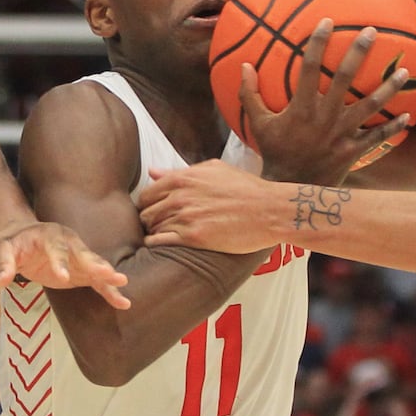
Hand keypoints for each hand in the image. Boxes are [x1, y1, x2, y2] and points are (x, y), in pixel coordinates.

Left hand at [0, 220, 130, 308]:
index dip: (59, 262)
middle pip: (83, 253)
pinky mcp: (81, 271)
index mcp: (49, 234)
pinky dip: (109, 290)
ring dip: (108, 276)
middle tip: (108, 274)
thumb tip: (2, 280)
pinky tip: (122, 302)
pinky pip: (97, 281)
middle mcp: (69, 242)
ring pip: (95, 266)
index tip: (63, 277)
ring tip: (122, 284)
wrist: (22, 236)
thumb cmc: (12, 243)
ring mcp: (78, 256)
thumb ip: (3, 264)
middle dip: (95, 264)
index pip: (55, 248)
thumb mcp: (1, 250)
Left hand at [138, 160, 287, 253]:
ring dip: (154, 233)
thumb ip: (181, 171)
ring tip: (164, 237)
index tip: (155, 211)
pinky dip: (157, 244)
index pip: (146, 194)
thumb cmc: (246, 188)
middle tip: (158, 227)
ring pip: (151, 227)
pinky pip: (159, 242)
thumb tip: (153, 172)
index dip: (147, 205)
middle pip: (145, 212)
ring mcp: (185, 217)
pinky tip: (165, 245)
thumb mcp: (214, 170)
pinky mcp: (193, 237)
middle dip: (149, 220)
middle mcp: (180, 196)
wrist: (270, 210)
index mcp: (183, 178)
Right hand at [243, 17, 410, 184]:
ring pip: (370, 105)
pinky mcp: (353, 150)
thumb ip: (249, 94)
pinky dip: (393, 127)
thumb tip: (244, 65)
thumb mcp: (258, 123)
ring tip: (405, 71)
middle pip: (346, 78)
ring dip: (389, 87)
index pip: (310, 67)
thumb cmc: (275, 152)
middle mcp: (325, 116)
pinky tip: (407, 115)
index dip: (319, 42)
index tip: (328, 21)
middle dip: (359, 52)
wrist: (290, 188)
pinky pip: (377, 137)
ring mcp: (342, 133)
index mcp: (302, 107)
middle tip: (371, 31)